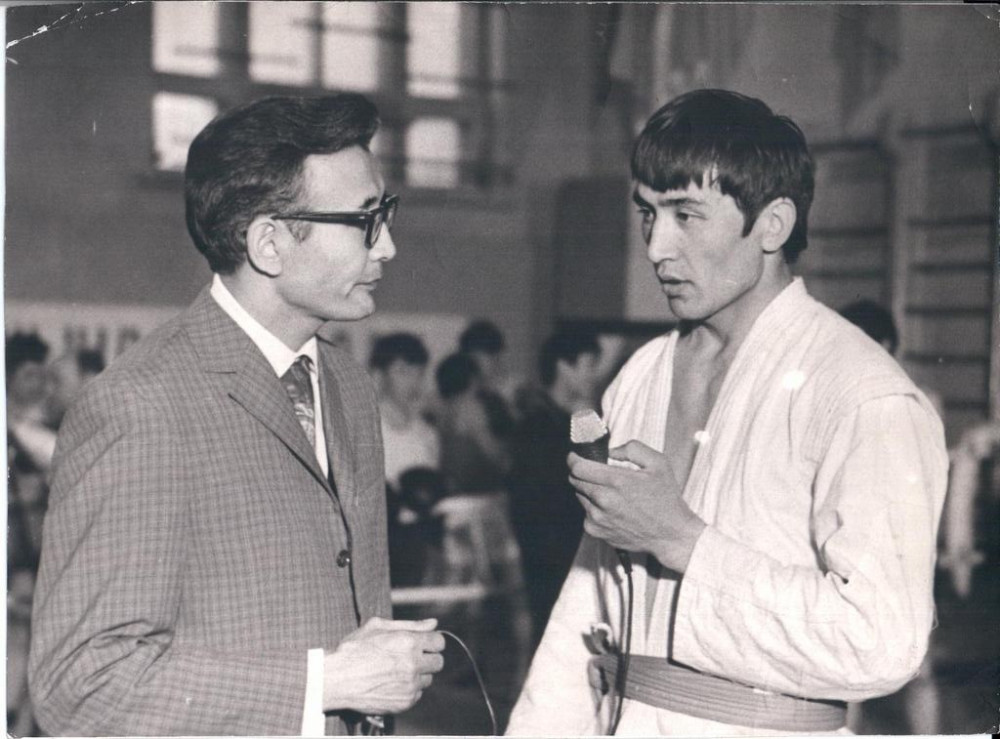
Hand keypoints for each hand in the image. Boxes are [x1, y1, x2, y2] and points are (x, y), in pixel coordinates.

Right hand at [322, 617, 444, 714]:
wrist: (336, 679)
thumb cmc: (354, 649)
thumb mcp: (378, 627)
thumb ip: (410, 624)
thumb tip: (433, 623)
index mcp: (408, 642)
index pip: (439, 642)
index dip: (430, 642)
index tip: (421, 644)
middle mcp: (413, 664)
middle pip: (438, 662)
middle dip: (427, 658)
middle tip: (410, 659)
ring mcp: (410, 685)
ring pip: (428, 679)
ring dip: (418, 675)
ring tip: (396, 672)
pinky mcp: (405, 702)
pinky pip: (417, 694)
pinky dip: (408, 690)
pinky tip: (391, 684)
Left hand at [568, 440, 705, 572]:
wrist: (670, 534)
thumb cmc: (666, 498)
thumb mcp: (658, 463)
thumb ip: (632, 449)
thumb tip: (611, 451)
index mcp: (617, 481)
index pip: (578, 467)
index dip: (573, 459)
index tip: (574, 456)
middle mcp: (603, 500)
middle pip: (575, 480)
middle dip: (581, 473)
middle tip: (594, 472)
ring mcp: (598, 518)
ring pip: (580, 496)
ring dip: (588, 491)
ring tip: (610, 493)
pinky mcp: (596, 531)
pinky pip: (585, 513)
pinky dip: (593, 508)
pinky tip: (611, 509)